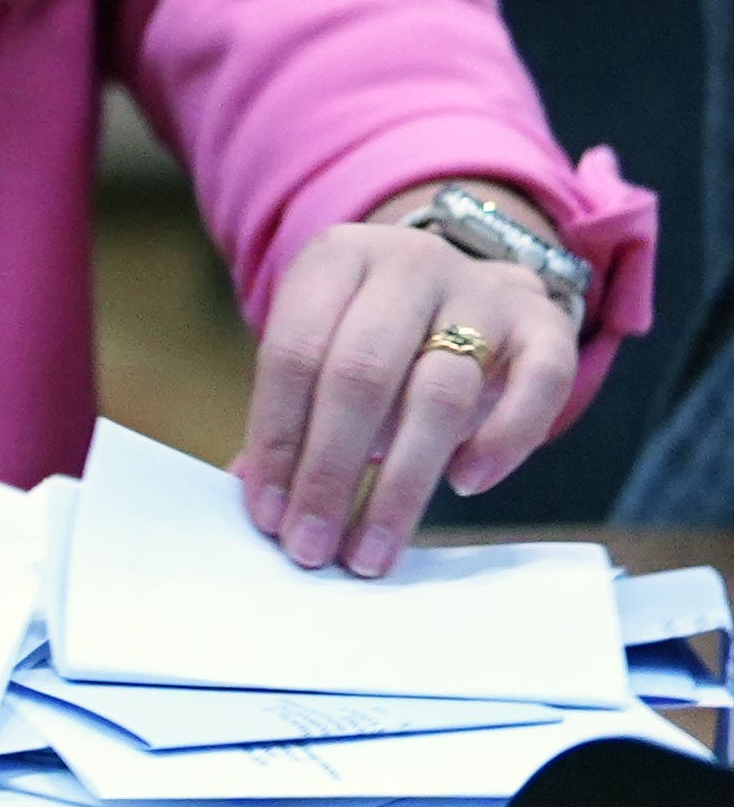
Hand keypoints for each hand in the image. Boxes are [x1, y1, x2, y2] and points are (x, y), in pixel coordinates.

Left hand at [236, 207, 582, 573]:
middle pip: (362, 375)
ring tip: (371, 547)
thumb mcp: (322, 346)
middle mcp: (410, 265)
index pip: (292, 354)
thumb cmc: (374, 330)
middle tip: (313, 546)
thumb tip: (259, 497)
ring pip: (442, 393)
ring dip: (402, 483)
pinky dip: (502, 441)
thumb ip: (292, 412)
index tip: (270, 515)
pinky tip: (463, 486)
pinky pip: (541, 385)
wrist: (462, 282)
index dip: (277, 440)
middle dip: (330, 471)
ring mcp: (484, 290)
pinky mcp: (546, 324)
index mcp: (336, 259)